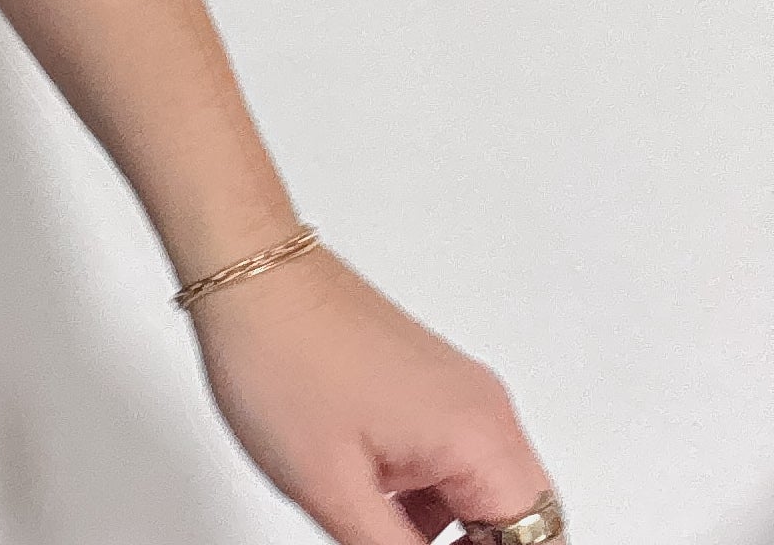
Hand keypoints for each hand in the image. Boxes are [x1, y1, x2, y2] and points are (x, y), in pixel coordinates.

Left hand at [188, 243, 554, 542]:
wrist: (243, 263)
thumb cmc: (277, 351)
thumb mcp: (334, 491)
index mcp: (480, 437)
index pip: (538, 542)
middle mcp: (482, 410)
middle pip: (521, 521)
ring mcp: (455, 392)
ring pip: (486, 495)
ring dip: (457, 535)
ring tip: (393, 539)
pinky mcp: (425, 384)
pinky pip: (452, 463)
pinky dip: (432, 502)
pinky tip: (383, 517)